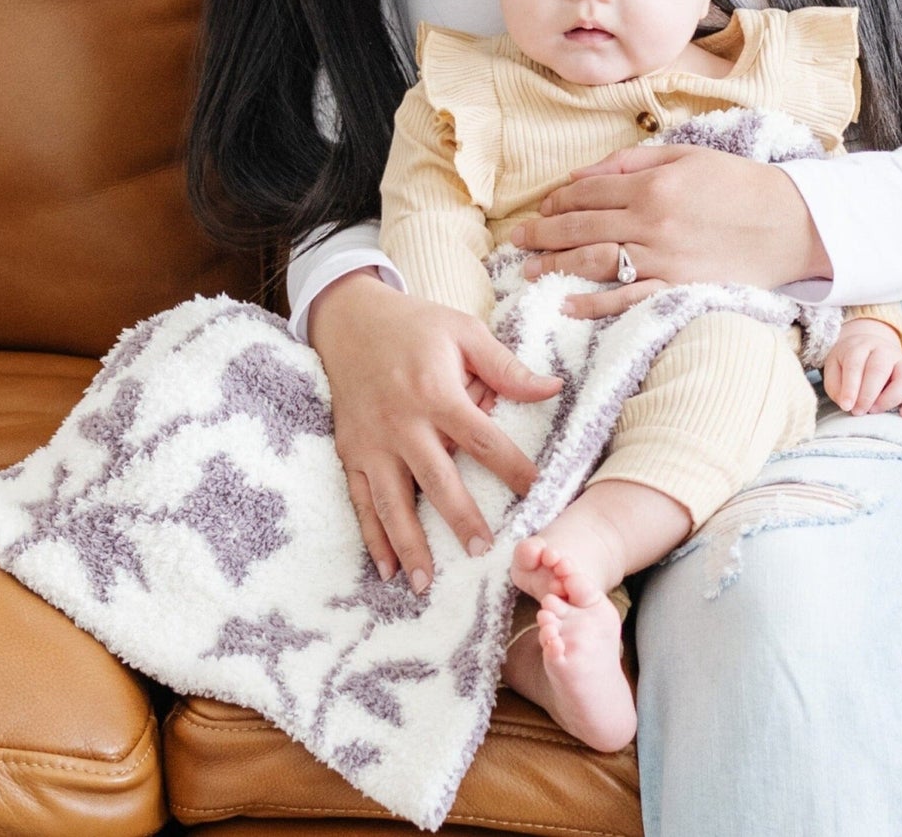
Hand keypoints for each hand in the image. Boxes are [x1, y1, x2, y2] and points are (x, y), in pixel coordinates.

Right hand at [308, 270, 561, 591]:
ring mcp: (372, 441)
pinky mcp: (351, 451)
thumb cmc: (415, 324)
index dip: (512, 468)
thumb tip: (553, 389)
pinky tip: (386, 569)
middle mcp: (402, 423)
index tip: (537, 493)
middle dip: (460, 518)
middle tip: (482, 551)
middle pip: (436, 479)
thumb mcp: (463, 331)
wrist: (348, 319)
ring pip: (392, 501)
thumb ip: (506, 367)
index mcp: (435, 392)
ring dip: (409, 544)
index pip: (482, 439)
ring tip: (427, 583)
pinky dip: (372, 537)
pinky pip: (361, 500)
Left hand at [510, 144, 831, 318]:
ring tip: (530, 270)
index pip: (587, 192)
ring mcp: (663, 258)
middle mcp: (650, 221)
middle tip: (517, 241)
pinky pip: (628, 297)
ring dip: (556, 264)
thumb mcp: (685, 156)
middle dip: (542, 233)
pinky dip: (595, 302)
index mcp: (651, 185)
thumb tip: (580, 174)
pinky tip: (568, 302)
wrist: (790, 223)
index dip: (557, 201)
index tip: (541, 209)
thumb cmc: (738, 184)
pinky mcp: (678, 287)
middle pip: (581, 227)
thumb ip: (630, 163)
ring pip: (594, 260)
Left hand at [822, 319, 901, 416]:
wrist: (870, 348)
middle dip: (868, 394)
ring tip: (874, 411)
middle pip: (879, 369)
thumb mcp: (834, 367)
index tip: (846, 406)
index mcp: (860, 346)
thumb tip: (847, 404)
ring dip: (890, 398)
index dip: (850, 387)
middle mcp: (884, 351)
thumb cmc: (848, 362)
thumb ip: (835, 385)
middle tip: (858, 411)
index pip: (855, 364)